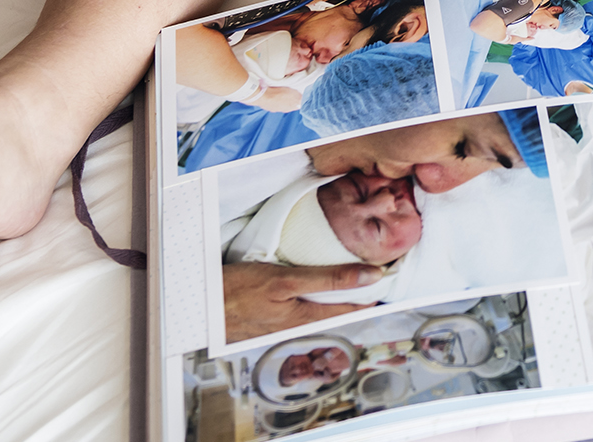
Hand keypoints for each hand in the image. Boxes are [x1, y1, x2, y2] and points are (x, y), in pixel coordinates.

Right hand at [220, 260, 383, 336]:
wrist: (199, 305)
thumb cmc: (236, 292)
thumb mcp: (286, 280)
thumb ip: (329, 278)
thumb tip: (369, 275)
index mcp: (307, 317)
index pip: (356, 307)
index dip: (375, 290)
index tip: (393, 272)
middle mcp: (299, 325)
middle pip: (339, 308)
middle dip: (359, 291)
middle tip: (376, 267)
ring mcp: (284, 323)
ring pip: (321, 308)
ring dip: (337, 292)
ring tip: (351, 270)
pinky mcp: (271, 317)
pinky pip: (302, 307)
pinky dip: (315, 294)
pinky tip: (313, 282)